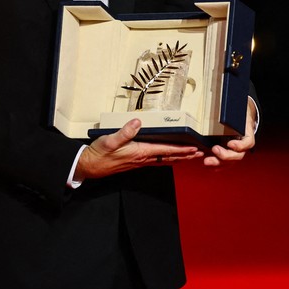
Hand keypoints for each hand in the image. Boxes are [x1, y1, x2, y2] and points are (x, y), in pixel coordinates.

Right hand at [75, 118, 202, 180]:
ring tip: (190, 156)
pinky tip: (170, 157)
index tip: (193, 149)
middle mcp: (142, 158)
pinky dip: (167, 158)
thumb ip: (124, 131)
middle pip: (169, 157)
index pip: (165, 150)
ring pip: (164, 160)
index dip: (180, 150)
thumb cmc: (99, 153)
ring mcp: (139, 162)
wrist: (88, 166)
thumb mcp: (110, 140)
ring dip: (178, 158)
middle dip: (185, 156)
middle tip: (200, 154)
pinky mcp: (136, 162)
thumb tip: (138, 121)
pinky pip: (157, 161)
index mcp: (139, 152)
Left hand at [202, 96, 257, 166]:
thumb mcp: (239, 107)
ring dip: (218, 163)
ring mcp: (236, 151)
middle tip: (215, 149)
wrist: (242, 115)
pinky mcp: (228, 154)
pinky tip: (208, 164)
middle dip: (226, 155)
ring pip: (230, 162)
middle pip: (238, 155)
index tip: (230, 143)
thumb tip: (227, 95)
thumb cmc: (239, 111)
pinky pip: (224, 163)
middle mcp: (243, 145)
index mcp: (248, 133)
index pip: (248, 143)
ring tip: (207, 161)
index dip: (240, 145)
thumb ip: (234, 106)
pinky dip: (216, 166)